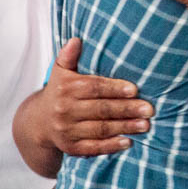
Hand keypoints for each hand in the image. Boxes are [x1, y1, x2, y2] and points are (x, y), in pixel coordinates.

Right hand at [35, 38, 152, 155]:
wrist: (38, 122)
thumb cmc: (59, 91)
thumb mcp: (60, 72)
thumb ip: (68, 56)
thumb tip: (76, 40)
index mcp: (66, 89)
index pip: (94, 88)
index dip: (115, 89)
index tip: (135, 90)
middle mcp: (65, 110)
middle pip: (101, 109)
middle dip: (127, 110)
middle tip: (149, 109)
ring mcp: (67, 131)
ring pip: (100, 129)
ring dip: (124, 127)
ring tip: (145, 125)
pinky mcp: (70, 148)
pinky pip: (93, 148)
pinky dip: (111, 146)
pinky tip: (129, 142)